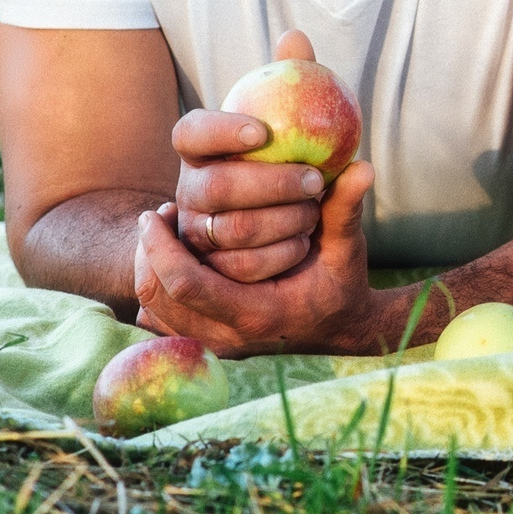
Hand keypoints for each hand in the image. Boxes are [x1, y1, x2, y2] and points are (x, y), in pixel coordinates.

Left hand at [134, 159, 381, 355]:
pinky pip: (163, 322)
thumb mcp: (347, 247)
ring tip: (162, 235)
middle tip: (154, 218)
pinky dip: (159, 290)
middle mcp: (230, 338)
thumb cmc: (343, 283)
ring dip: (151, 269)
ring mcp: (217, 346)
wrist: (344, 328)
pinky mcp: (210, 344)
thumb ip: (346, 209)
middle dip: (148, 254)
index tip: (156, 212)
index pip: (186, 284)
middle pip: (158, 298)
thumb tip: (363, 167)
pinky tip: (171, 261)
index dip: (161, 247)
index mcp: (258, 314)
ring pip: (154, 311)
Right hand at [169, 31, 327, 282]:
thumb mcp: (303, 130)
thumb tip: (295, 36)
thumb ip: (298, 84)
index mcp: (202, 148)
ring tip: (315, 214)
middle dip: (270, 184)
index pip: (191, 131)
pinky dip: (279, 256)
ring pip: (230, 230)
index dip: (221, 130)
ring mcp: (194, 232)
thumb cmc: (293, 166)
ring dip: (282, 222)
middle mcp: (190, 189)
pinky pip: (240, 267)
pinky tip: (305, 244)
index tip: (264, 132)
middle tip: (314, 181)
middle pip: (215, 187)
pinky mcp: (209, 271)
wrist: (296, 234)